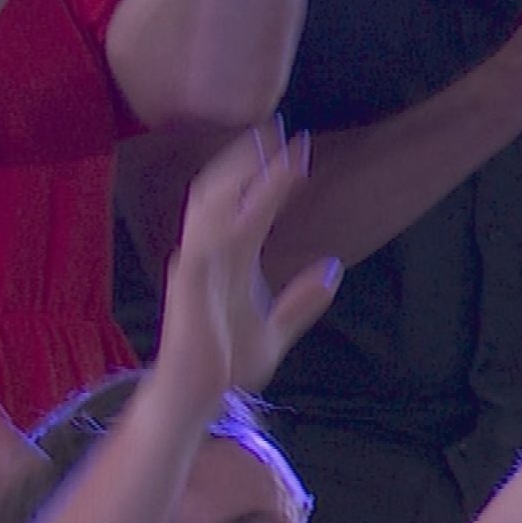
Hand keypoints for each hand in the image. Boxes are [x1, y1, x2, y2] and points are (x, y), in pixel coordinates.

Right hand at [156, 123, 345, 408]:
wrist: (198, 398)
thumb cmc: (227, 365)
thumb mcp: (275, 331)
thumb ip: (301, 301)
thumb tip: (333, 266)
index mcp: (231, 259)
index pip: (252, 203)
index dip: (274, 173)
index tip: (300, 144)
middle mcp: (210, 253)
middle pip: (225, 190)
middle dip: (249, 157)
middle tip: (277, 124)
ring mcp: (196, 265)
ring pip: (211, 204)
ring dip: (237, 173)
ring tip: (262, 145)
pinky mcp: (188, 284)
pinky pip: (202, 241)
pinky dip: (219, 216)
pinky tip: (239, 195)